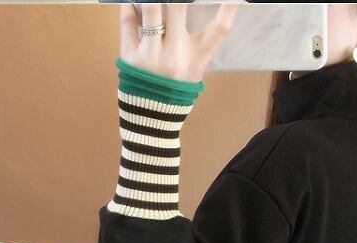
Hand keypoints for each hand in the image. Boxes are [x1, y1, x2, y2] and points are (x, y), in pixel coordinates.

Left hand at [119, 3, 237, 82]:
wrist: (151, 118)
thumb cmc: (176, 90)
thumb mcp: (194, 71)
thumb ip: (197, 43)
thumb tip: (199, 8)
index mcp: (196, 58)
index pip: (219, 29)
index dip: (229, 7)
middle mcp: (175, 55)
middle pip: (178, 8)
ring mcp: (151, 55)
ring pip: (151, 9)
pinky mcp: (130, 56)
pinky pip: (128, 22)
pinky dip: (128, 6)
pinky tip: (130, 2)